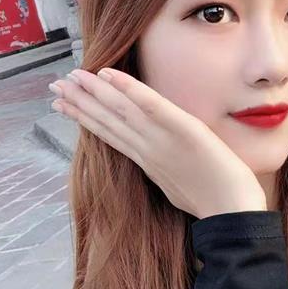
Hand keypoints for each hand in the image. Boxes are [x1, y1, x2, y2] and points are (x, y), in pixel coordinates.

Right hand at [49, 68, 266, 218]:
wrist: (233, 214)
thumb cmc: (212, 201)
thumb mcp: (179, 184)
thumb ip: (163, 166)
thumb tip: (154, 158)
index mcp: (147, 161)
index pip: (109, 134)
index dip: (84, 119)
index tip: (62, 106)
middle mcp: (147, 149)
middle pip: (107, 121)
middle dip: (79, 103)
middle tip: (54, 86)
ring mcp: (162, 140)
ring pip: (121, 111)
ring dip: (93, 93)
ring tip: (70, 77)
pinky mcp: (183, 130)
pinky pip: (151, 105)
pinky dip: (128, 88)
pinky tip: (107, 74)